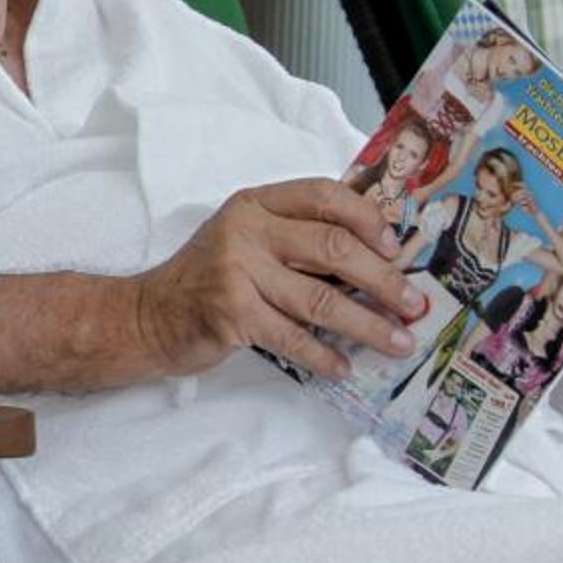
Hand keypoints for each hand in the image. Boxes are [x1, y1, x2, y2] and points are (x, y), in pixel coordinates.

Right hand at [134, 178, 425, 381]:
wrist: (147, 317)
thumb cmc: (208, 279)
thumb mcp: (248, 240)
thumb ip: (297, 237)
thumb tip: (379, 257)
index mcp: (256, 203)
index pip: (325, 195)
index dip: (368, 219)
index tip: (398, 248)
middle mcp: (246, 230)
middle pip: (333, 247)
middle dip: (384, 280)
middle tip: (414, 305)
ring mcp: (236, 272)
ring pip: (321, 299)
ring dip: (367, 325)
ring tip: (398, 343)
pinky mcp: (230, 315)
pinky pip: (293, 338)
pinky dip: (324, 356)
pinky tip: (344, 367)